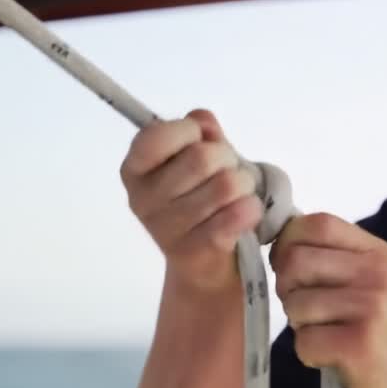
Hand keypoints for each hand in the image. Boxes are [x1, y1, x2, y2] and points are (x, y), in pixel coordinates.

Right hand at [120, 109, 263, 293]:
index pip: (155, 136)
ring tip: (237, 195)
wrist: (205, 266)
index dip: (188, 132)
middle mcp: (142, 199)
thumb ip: (201, 132)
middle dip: (227, 159)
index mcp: (135, 170)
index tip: (198, 142)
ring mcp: (165, 229)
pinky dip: (251, 208)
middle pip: (202, 157)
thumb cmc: (202, 199)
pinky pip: (237, 214)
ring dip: (244, 185)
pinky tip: (245, 213)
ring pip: (226, 185)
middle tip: (228, 172)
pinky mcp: (193, 252)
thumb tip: (202, 121)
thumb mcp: (199, 158)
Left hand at [271, 213, 386, 387]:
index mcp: (378, 253)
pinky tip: (332, 357)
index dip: (288, 241)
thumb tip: (280, 244)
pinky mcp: (360, 346)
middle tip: (306, 309)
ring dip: (299, 325)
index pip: (318, 222)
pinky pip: (304, 341)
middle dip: (287, 288)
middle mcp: (377, 273)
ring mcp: (372, 308)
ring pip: (296, 303)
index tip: (287, 265)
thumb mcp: (375, 285)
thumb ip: (338, 260)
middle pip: (296, 260)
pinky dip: (308, 354)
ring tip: (327, 335)